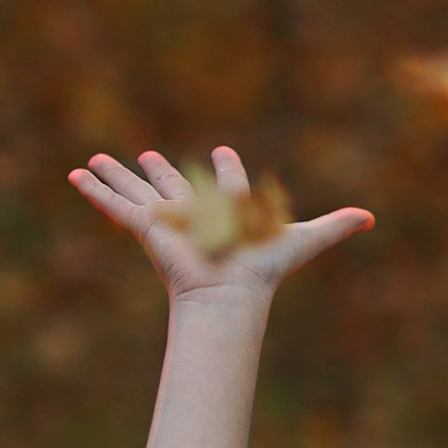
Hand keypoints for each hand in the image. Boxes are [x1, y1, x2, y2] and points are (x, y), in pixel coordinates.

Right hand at [71, 144, 373, 303]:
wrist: (229, 293)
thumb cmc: (263, 269)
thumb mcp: (303, 237)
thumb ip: (335, 226)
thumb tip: (373, 218)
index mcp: (225, 212)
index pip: (223, 186)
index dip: (223, 170)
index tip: (219, 154)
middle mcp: (193, 214)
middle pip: (171, 186)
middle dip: (158, 171)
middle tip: (148, 155)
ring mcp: (166, 220)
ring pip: (137, 191)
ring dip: (117, 175)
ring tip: (95, 160)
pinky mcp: (146, 226)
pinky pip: (116, 205)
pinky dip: (95, 190)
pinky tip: (75, 175)